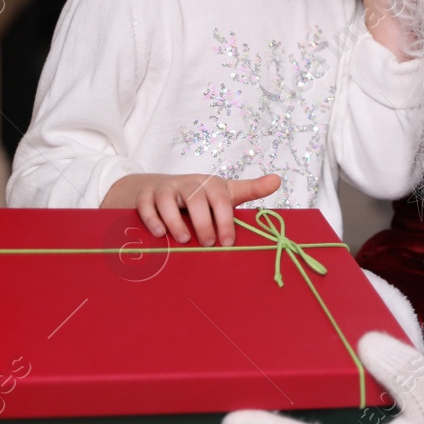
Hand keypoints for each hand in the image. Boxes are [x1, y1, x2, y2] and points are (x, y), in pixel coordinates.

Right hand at [99, 172, 280, 246]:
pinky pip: (146, 205)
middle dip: (203, 223)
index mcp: (211, 185)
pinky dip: (152, 219)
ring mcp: (165, 189)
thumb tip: (278, 180)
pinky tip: (159, 234)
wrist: (157, 187)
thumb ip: (250, 190)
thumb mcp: (225, 192)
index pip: (221, 199)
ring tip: (183, 240)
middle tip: (207, 244)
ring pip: (168, 200)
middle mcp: (189, 184)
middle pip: (196, 199)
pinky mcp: (145, 196)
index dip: (226, 221)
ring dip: (175, 221)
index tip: (229, 243)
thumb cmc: (197, 196)